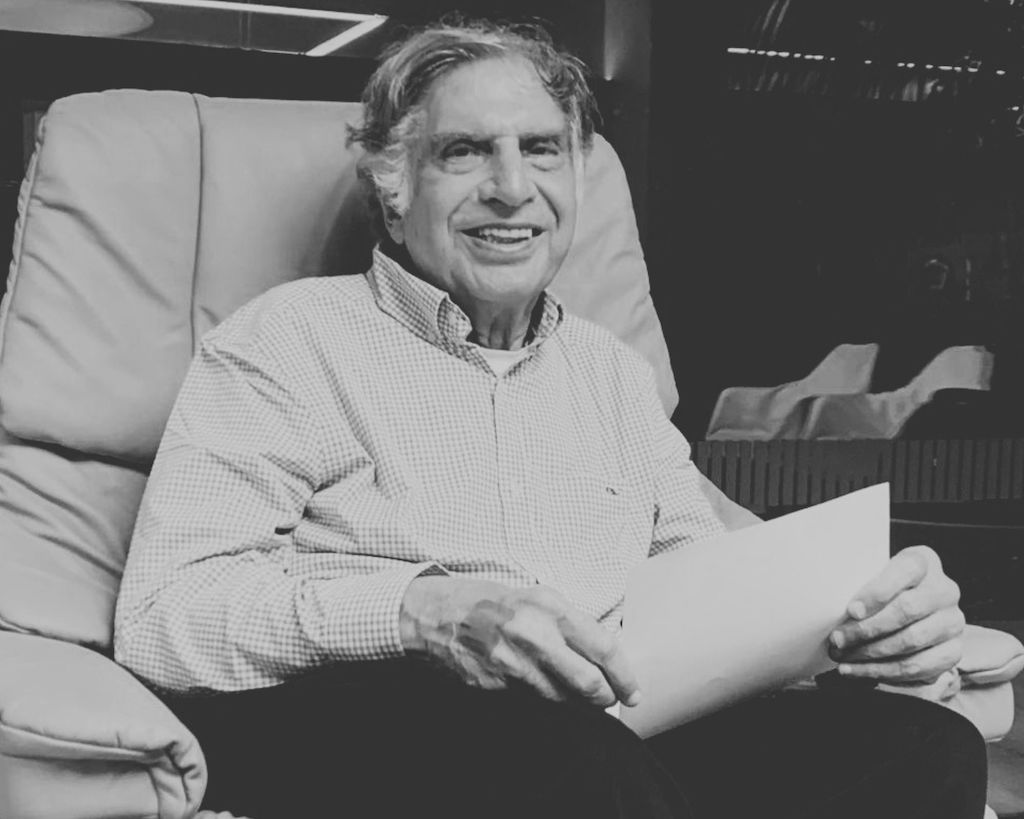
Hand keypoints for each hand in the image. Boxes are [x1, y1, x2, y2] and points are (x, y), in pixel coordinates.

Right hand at [399, 576, 640, 707]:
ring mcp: (513, 665)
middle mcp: (534, 637)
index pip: (602, 648)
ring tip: (576, 692)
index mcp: (549, 608)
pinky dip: (545, 700)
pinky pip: (533, 702)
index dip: (624, 674)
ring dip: (576, 702)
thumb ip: (569, 623)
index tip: (633, 690)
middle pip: (589, 684)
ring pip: (563, 699)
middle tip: (610, 698)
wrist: (436, 615)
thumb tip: (603, 652)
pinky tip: (542, 689)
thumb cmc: (489, 601)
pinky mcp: (496, 686)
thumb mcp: (535, 597)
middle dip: (606, 697)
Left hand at [829, 545, 964, 683]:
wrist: (911, 611)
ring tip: (842, 658)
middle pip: (907, 610)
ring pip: (910, 641)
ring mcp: (953, 622)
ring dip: (870, 654)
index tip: (851, 610)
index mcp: (924, 561)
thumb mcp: (872, 575)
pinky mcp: (953, 651)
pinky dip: (883, 672)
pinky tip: (858, 671)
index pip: (906, 570)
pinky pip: (918, 667)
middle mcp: (945, 590)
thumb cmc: (882, 590)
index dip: (878, 592)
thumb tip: (845, 614)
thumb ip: (861, 585)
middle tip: (838, 640)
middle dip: (866, 629)